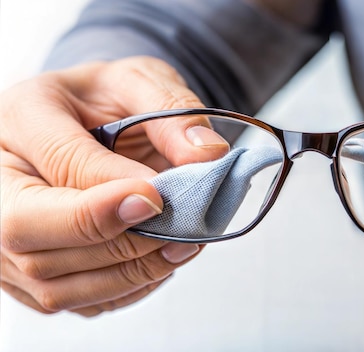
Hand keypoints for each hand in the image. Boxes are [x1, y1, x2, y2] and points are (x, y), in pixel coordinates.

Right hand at [0, 57, 228, 315]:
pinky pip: (70, 300)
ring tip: (182, 246)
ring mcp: (4, 236)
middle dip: (115, 239)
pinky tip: (158, 262)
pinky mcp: (28, 271)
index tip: (161, 198)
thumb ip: (173, 112)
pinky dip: (123, 289)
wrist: (89, 121)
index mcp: (21, 117)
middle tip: (179, 230)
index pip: (59, 163)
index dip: (111, 192)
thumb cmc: (109, 100)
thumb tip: (208, 155)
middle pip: (29, 232)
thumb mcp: (141, 83)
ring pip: (49, 280)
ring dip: (127, 271)